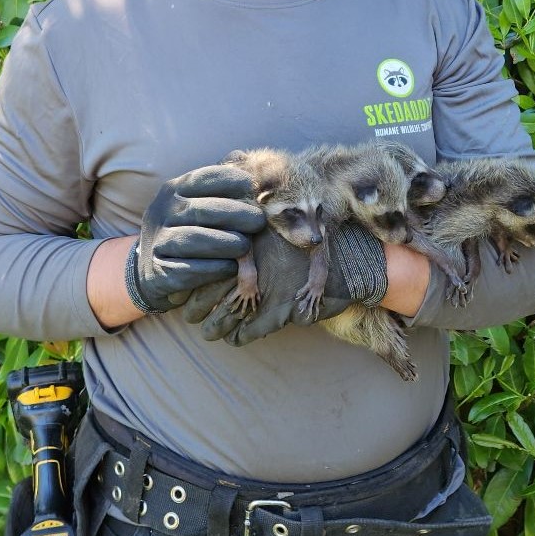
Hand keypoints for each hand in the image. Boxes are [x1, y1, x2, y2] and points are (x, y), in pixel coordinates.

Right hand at [125, 166, 265, 314]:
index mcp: (173, 190)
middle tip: (259, 222)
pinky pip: (190, 269)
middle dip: (236, 214)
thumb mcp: (195, 202)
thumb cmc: (187, 230)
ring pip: (195, 239)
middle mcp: (161, 212)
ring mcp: (157, 242)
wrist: (153, 273)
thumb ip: (218, 183)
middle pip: (201, 210)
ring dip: (226, 243)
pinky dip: (214, 268)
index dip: (230, 180)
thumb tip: (241, 156)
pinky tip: (230, 267)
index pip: (201, 178)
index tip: (253, 188)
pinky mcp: (159, 272)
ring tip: (246, 246)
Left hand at [180, 221, 386, 344]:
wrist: (351, 258)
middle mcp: (250, 265)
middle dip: (193, 307)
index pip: (205, 262)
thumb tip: (227, 197)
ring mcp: (264, 290)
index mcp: (246, 241)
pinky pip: (248, 331)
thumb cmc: (314, 235)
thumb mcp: (284, 216)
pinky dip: (239, 337)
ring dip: (212, 327)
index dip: (190, 278)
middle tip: (186, 314)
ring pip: (223, 316)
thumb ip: (256, 216)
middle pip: (206, 291)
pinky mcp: (279, 312)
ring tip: (206, 330)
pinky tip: (235, 338)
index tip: (182, 287)